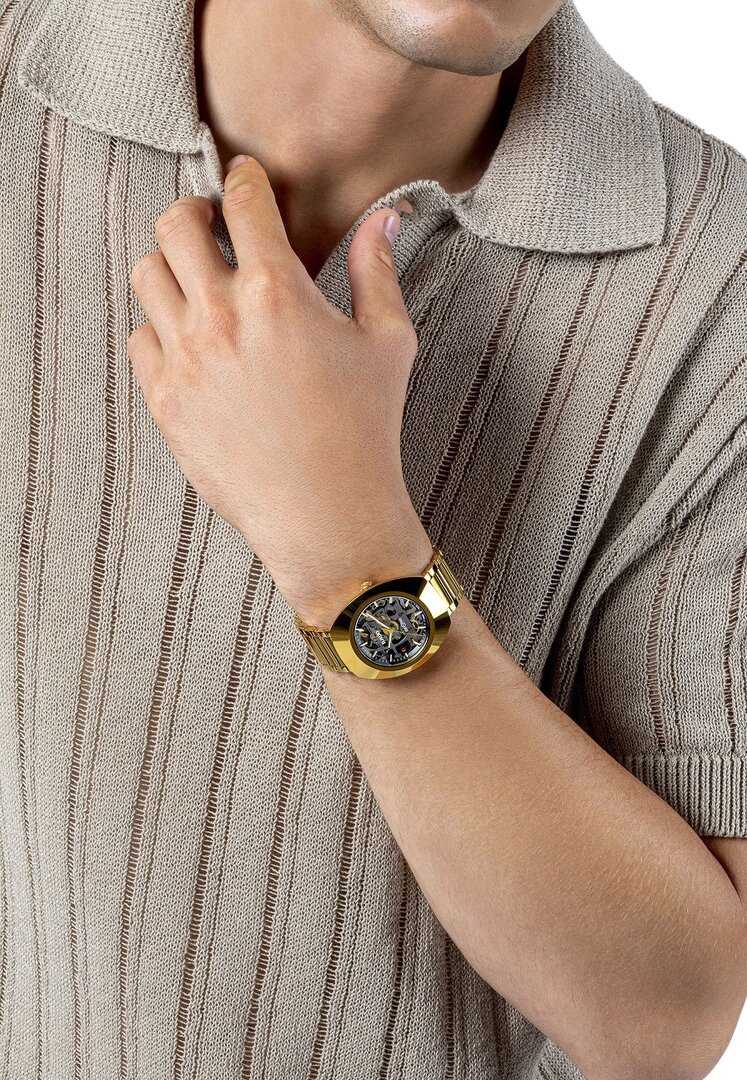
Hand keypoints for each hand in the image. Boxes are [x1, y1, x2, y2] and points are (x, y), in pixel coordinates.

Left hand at [127, 155, 430, 622]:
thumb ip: (377, 270)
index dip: (244, 178)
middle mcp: (221, 316)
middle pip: (174, 223)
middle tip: (212, 226)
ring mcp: (185, 359)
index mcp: (278, 291)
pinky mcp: (165, 400)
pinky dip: (161, 329)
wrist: (328, 515)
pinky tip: (192, 342)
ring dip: (172, 267)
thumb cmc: (366, 431)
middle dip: (194, 211)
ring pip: (147, 275)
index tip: (245, 179)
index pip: (242, 200)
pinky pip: (140, 339)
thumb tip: (384, 217)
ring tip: (198, 284)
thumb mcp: (387, 343)